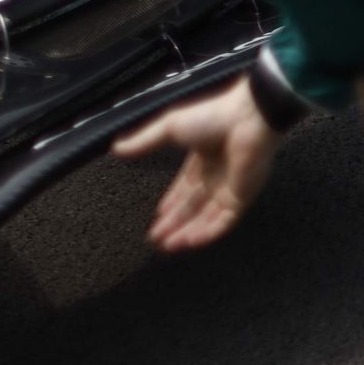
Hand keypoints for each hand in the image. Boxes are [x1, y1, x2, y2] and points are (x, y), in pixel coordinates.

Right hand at [111, 76, 283, 251]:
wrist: (247, 118)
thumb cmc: (210, 117)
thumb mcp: (168, 128)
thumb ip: (143, 142)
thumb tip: (116, 149)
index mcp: (201, 160)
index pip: (185, 188)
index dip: (172, 204)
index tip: (159, 218)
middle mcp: (216, 177)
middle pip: (193, 208)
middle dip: (174, 224)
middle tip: (157, 240)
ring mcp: (230, 189)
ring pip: (207, 218)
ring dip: (187, 233)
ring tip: (168, 247)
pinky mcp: (242, 198)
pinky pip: (224, 221)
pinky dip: (207, 233)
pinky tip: (189, 242)